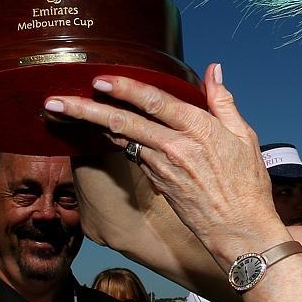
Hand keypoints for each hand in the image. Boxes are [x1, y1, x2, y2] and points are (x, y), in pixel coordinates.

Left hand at [44, 64, 287, 265]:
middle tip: (55, 102)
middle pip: (122, 122)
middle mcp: (174, 147)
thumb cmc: (247, 184)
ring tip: (65, 114)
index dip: (125, 89)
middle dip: (85, 111)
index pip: (154, 101)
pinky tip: (101, 132)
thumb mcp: (243, 136)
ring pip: (121, 140)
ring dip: (92, 126)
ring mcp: (162, 167)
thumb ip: (223, 101)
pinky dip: (116, 141)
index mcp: (198, 129)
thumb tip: (214, 71)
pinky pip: (133, 155)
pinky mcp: (157, 183)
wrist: (239, 230)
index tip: (99, 80)